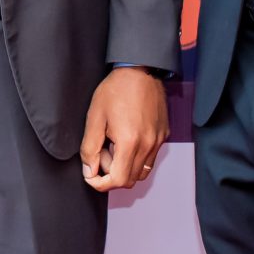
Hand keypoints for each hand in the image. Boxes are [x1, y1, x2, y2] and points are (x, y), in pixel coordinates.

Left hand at [80, 66, 166, 192]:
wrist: (140, 71)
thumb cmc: (116, 90)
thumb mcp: (94, 117)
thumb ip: (90, 148)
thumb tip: (89, 170)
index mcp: (130, 143)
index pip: (117, 180)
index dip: (100, 183)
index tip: (90, 175)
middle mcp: (148, 146)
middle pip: (130, 180)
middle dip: (110, 174)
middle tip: (100, 153)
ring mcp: (158, 142)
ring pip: (141, 172)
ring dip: (124, 168)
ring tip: (112, 146)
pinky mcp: (163, 136)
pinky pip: (150, 159)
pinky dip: (135, 158)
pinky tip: (125, 139)